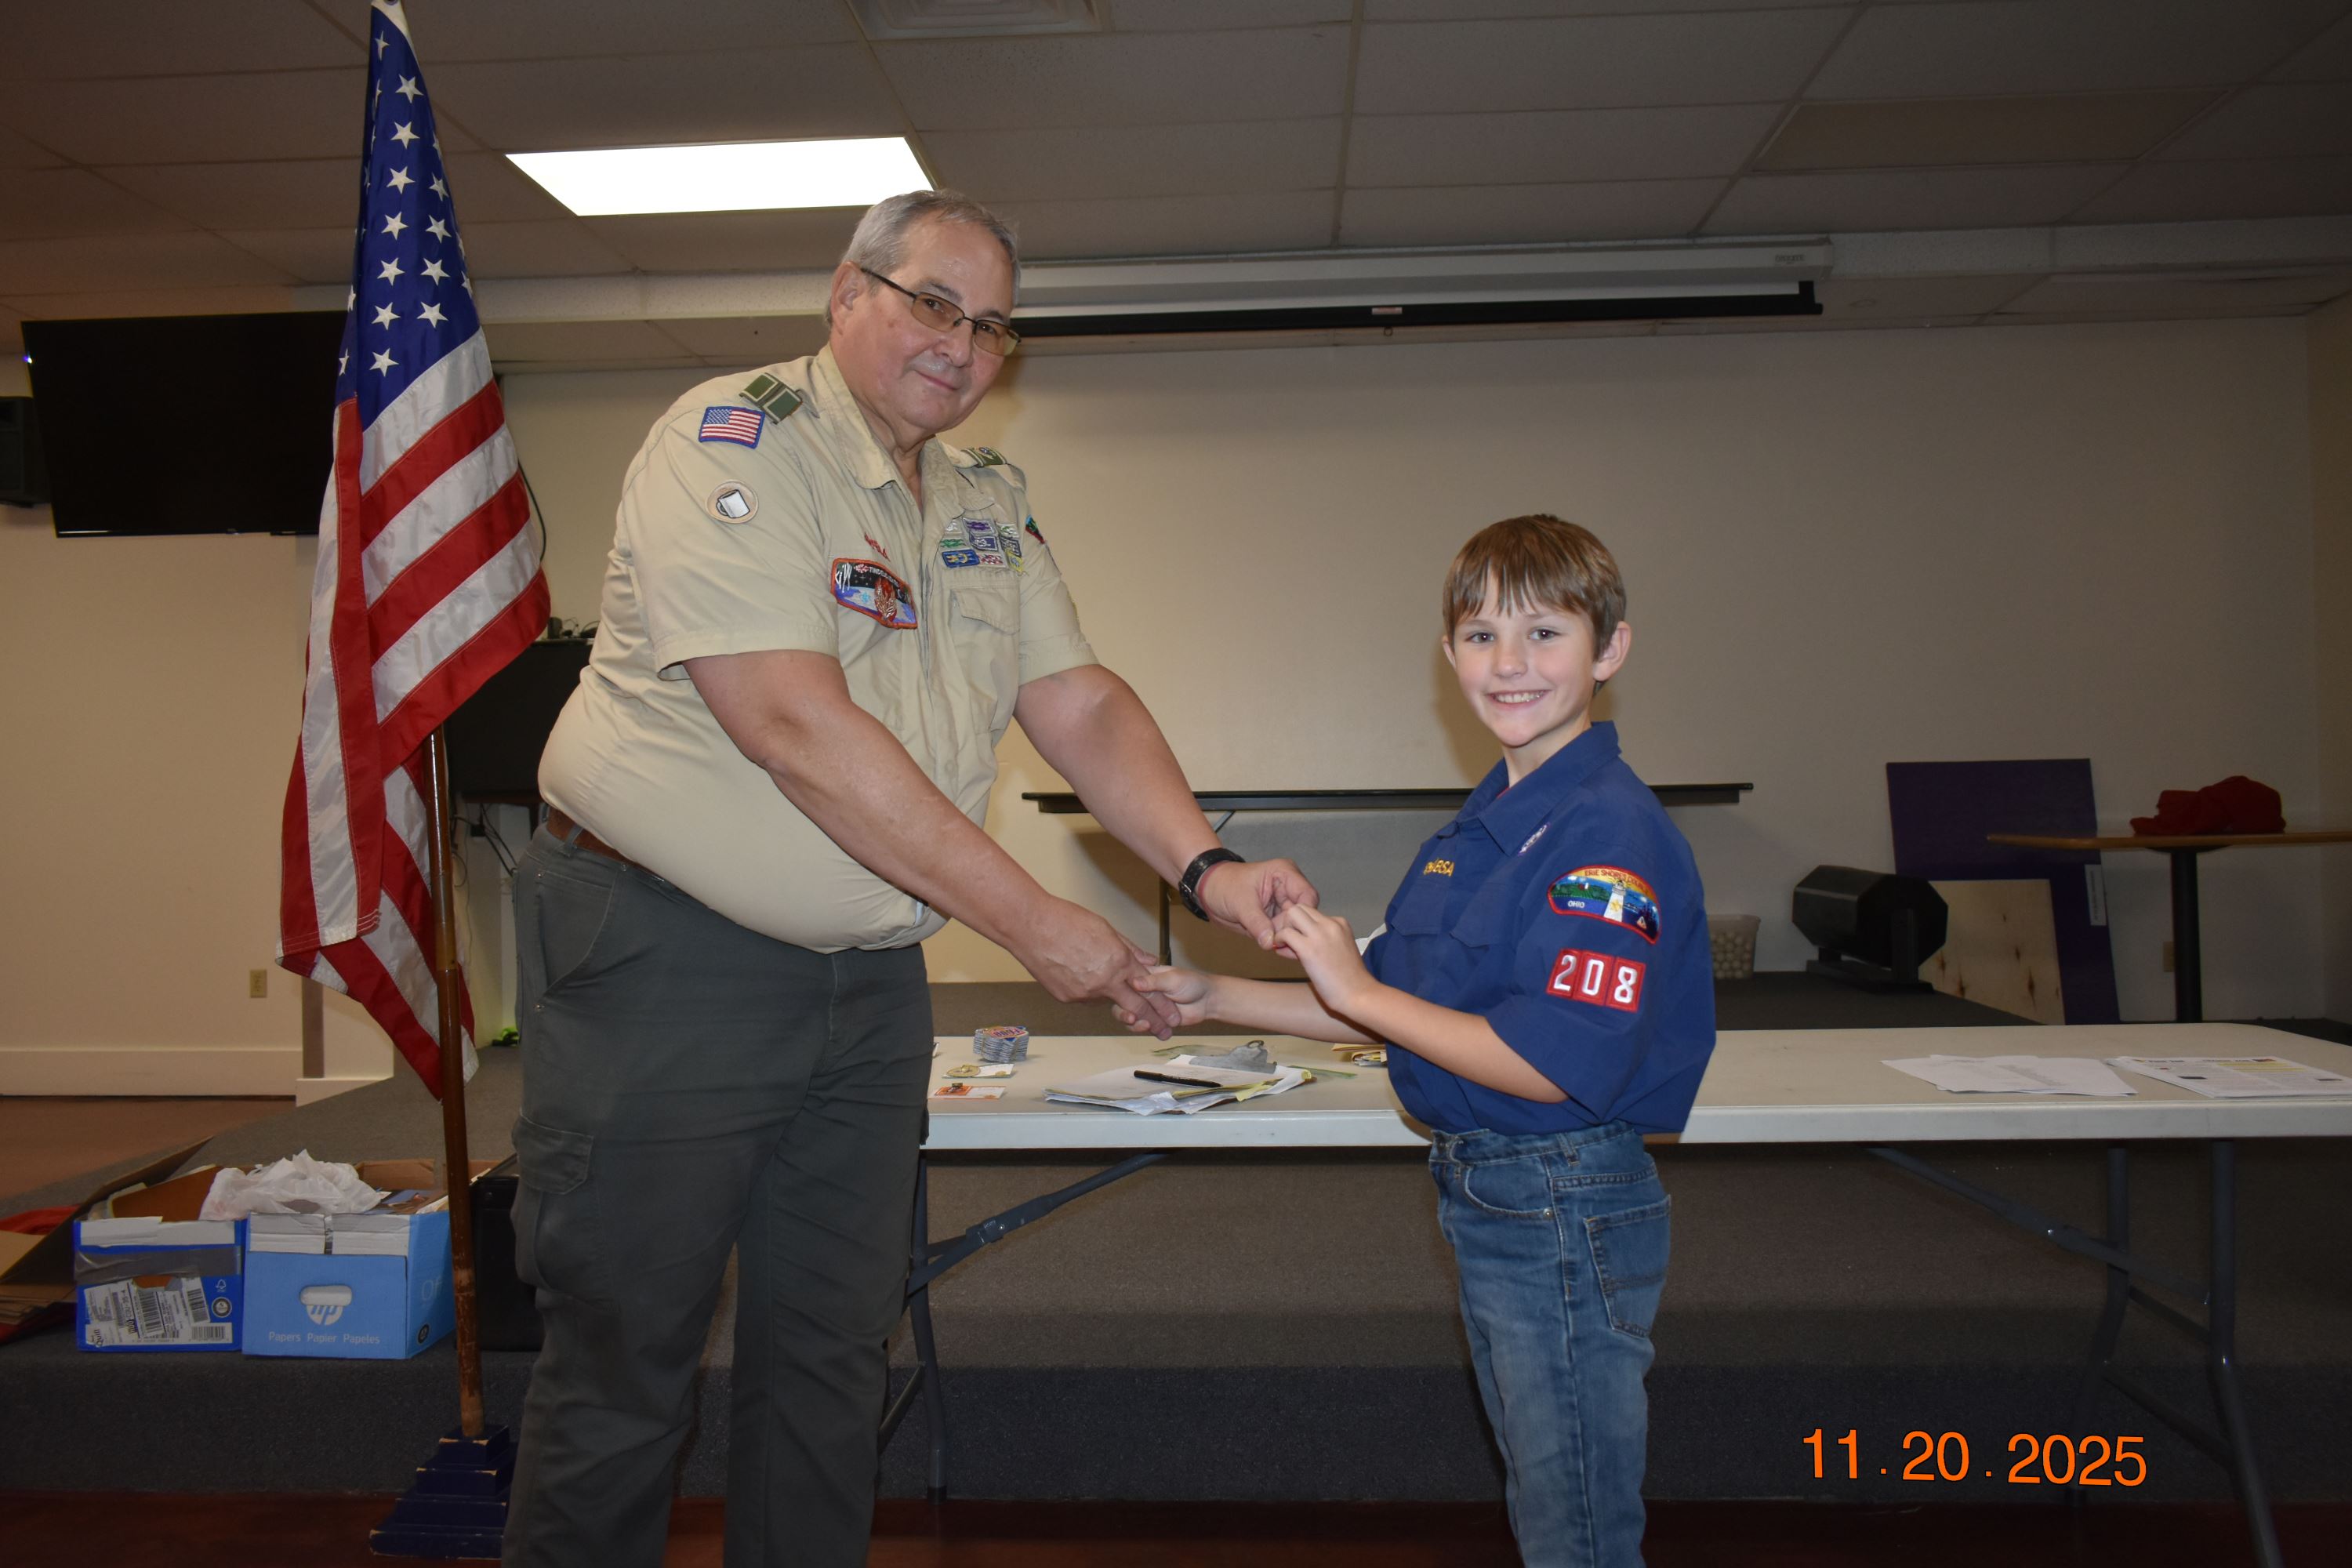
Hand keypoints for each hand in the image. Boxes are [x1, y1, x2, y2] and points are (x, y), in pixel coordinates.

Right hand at [1012, 899, 1178, 1037]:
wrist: (1030, 927)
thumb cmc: (1066, 920)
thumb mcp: (1106, 929)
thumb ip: (1130, 949)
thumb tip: (1148, 961)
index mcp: (1119, 963)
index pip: (1148, 990)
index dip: (1163, 1004)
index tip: (1173, 1016)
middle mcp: (1105, 983)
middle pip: (1136, 1007)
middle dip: (1154, 1020)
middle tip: (1166, 1031)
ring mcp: (1084, 994)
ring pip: (1105, 999)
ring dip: (1110, 994)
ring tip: (1094, 972)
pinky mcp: (1067, 998)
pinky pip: (1085, 998)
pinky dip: (1088, 990)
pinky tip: (1078, 972)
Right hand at [1114, 966, 1215, 1032]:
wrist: (1208, 1001)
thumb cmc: (1192, 983)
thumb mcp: (1173, 979)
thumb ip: (1154, 982)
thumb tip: (1134, 982)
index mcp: (1144, 976)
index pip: (1125, 983)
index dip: (1120, 992)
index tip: (1123, 1000)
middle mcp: (1142, 992)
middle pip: (1123, 1003)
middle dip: (1124, 1012)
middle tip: (1131, 1018)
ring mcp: (1147, 1007)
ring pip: (1131, 1017)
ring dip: (1134, 1024)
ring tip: (1146, 1026)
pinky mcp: (1154, 1021)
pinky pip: (1144, 1027)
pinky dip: (1146, 1031)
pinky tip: (1154, 1031)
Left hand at [1197, 857, 1320, 953]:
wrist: (1209, 892)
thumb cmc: (1224, 886)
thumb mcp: (1240, 903)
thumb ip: (1257, 923)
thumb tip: (1271, 943)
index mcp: (1285, 874)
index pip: (1308, 897)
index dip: (1302, 915)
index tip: (1291, 932)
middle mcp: (1289, 889)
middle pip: (1305, 913)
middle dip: (1295, 930)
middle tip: (1283, 945)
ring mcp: (1283, 904)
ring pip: (1297, 925)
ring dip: (1289, 938)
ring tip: (1279, 949)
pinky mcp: (1276, 918)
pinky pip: (1285, 932)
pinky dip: (1281, 941)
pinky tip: (1277, 948)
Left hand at [1274, 903, 1375, 1014]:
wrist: (1359, 994)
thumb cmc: (1349, 979)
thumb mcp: (1338, 950)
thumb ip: (1319, 941)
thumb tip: (1292, 942)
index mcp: (1340, 923)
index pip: (1312, 913)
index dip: (1302, 926)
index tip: (1300, 942)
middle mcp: (1331, 924)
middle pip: (1300, 908)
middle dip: (1290, 922)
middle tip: (1290, 941)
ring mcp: (1320, 934)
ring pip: (1291, 913)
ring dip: (1284, 928)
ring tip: (1287, 947)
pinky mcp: (1309, 949)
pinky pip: (1285, 933)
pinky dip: (1279, 940)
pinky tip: (1282, 951)